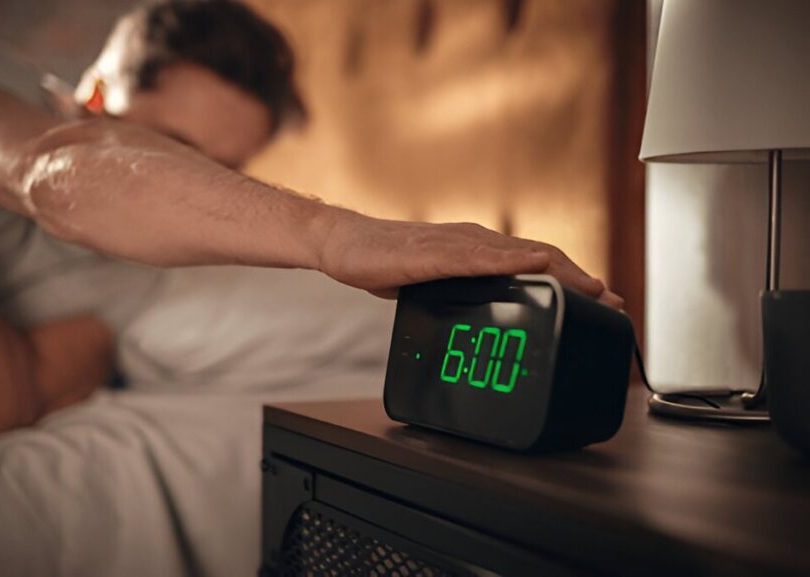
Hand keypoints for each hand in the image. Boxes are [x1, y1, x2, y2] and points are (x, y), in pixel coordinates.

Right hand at [317, 211, 623, 307]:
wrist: (344, 245)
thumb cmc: (387, 262)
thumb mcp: (436, 284)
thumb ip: (467, 292)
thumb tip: (491, 316)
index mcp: (478, 249)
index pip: (536, 263)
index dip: (575, 281)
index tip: (604, 302)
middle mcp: (475, 241)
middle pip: (541, 256)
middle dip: (582, 280)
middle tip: (614, 301)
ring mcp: (455, 245)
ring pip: (518, 254)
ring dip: (560, 272)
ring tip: (591, 288)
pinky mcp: (433, 254)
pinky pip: (477, 258)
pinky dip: (509, 262)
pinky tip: (530, 268)